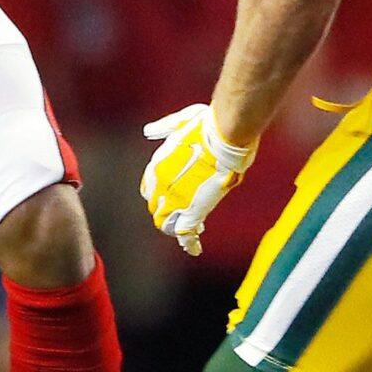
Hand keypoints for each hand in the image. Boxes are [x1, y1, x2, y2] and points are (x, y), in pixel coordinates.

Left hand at [140, 103, 255, 256]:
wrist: (223, 136)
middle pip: (157, 208)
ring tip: (190, 234)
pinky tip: (194, 249)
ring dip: (176, 228)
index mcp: (157, 167)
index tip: (174, 195)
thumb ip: (163, 128)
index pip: (150, 189)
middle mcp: (160, 187)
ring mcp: (176, 200)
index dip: (161, 194)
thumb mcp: (178, 123)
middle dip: (167, 212)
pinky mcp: (194, 211)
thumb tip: (148, 131)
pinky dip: (190, 243)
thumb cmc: (206, 126)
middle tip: (183, 216)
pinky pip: (186, 234)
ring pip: (168, 223)